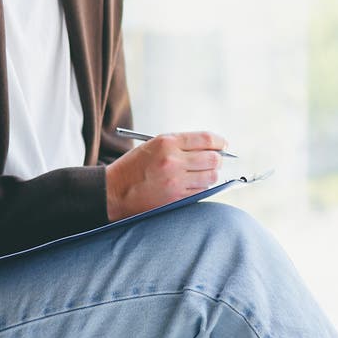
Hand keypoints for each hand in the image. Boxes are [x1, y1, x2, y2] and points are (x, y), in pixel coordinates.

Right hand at [105, 131, 225, 218]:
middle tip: (214, 160)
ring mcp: (175, 181)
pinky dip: (202, 187)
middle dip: (217, 159)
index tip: (223, 145)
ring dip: (211, 174)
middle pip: (213, 159)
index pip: (206, 139)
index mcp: (167, 142)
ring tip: (202, 173)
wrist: (114, 191)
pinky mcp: (176, 198)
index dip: (219, 142)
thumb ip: (181, 144)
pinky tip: (192, 184)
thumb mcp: (154, 145)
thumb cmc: (135, 166)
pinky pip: (201, 191)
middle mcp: (173, 161)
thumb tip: (213, 147)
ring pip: (211, 177)